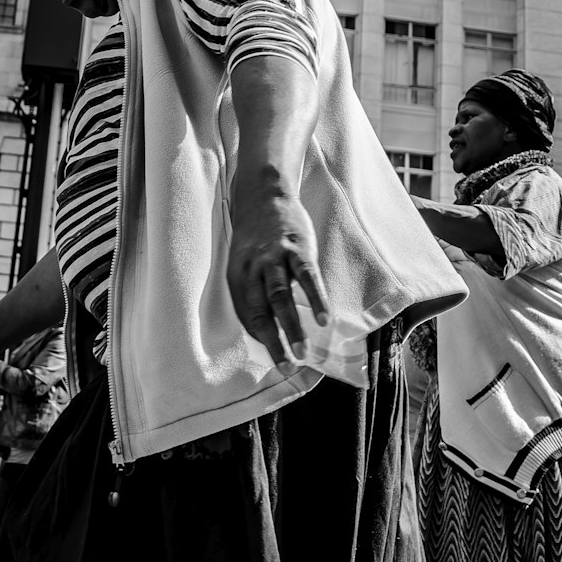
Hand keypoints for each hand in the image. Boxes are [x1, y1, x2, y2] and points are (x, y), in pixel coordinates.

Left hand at [227, 190, 328, 370]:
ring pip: (281, 298)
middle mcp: (252, 269)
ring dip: (292, 327)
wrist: (264, 194)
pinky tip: (324, 319)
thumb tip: (266, 327)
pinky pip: (307, 277)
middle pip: (261, 312)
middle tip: (288, 367)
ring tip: (304, 352)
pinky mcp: (297, 247)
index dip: (260, 339)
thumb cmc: (256, 236)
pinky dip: (315, 299)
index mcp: (237, 277)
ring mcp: (274, 257)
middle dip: (274, 343)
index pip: (247, 315)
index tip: (276, 359)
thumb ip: (253, 292)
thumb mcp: (244, 263)